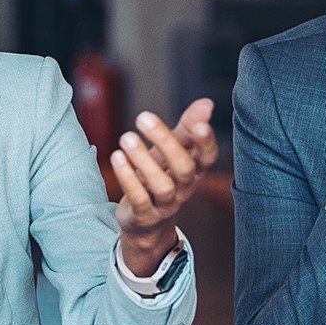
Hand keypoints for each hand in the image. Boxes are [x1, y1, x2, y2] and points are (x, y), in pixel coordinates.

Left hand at [112, 99, 219, 275]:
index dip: (206, 143)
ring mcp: (165, 205)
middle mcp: (184, 189)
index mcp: (195, 171)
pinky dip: (127, 177)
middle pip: (184, 168)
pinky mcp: (144, 215)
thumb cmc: (161, 176)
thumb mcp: (173, 151)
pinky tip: (117, 156)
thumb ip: (187, 127)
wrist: (146, 221)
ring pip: (162, 185)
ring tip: (126, 137)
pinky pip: (139, 198)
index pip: (208, 158)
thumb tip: (206, 103)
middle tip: (143, 117)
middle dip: (166, 142)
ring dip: (143, 160)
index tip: (199, 124)